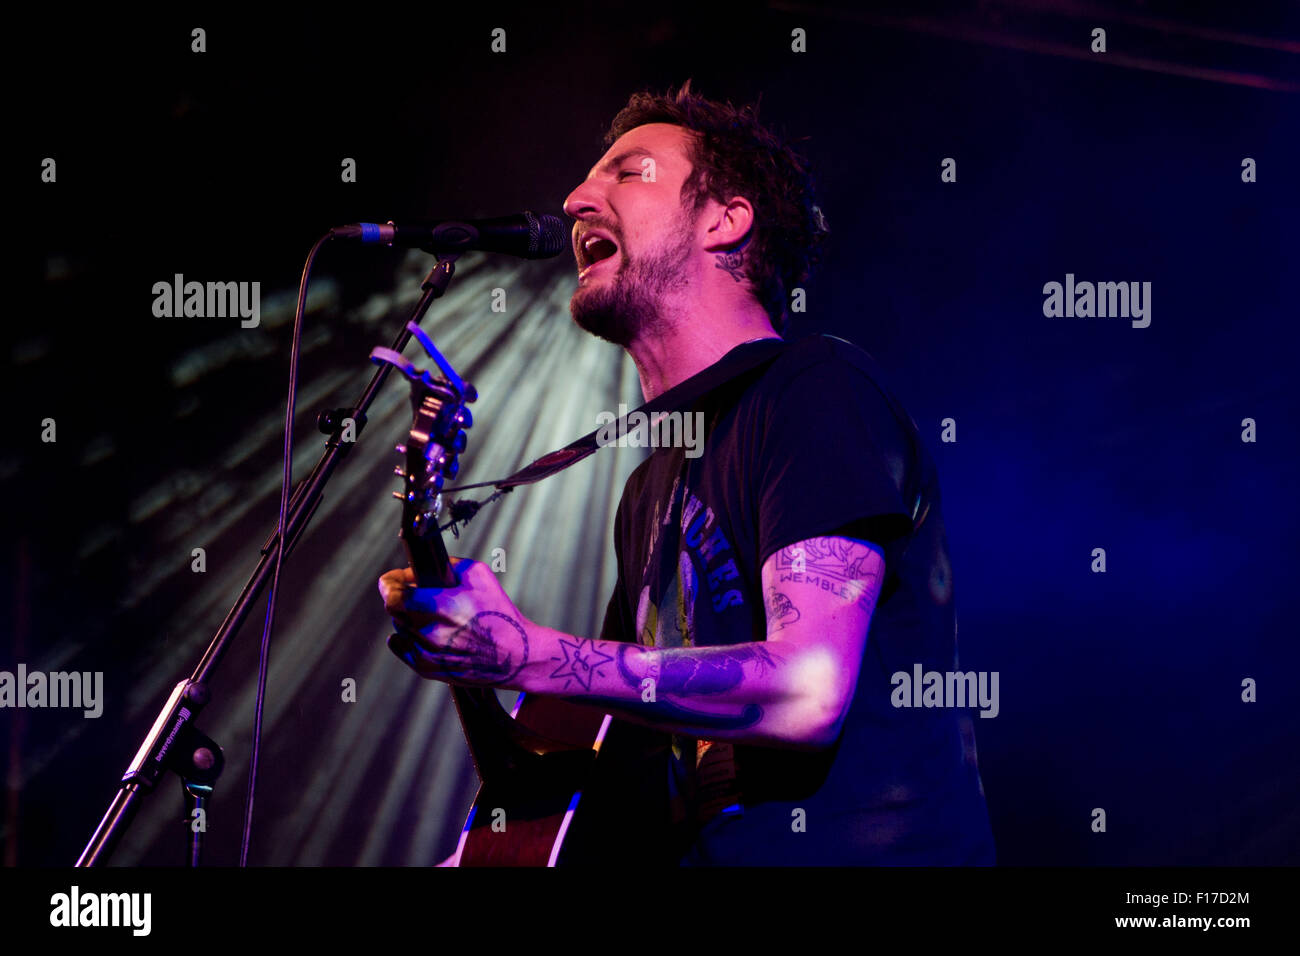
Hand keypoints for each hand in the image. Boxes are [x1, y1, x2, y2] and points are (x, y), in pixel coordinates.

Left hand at [377, 559, 531, 686]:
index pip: (393, 596)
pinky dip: (408, 636)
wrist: (515, 656)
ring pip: (399, 627)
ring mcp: (427, 654)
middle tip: (418, 593)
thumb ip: (447, 564)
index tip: (392, 579)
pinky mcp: (427, 669)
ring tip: (433, 615)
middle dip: (402, 597)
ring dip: (409, 617)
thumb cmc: (500, 613)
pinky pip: (402, 646)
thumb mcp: (479, 575)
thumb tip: (421, 568)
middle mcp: (431, 633)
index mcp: (443, 607)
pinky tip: (426, 631)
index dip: (389, 584)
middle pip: (394, 610)